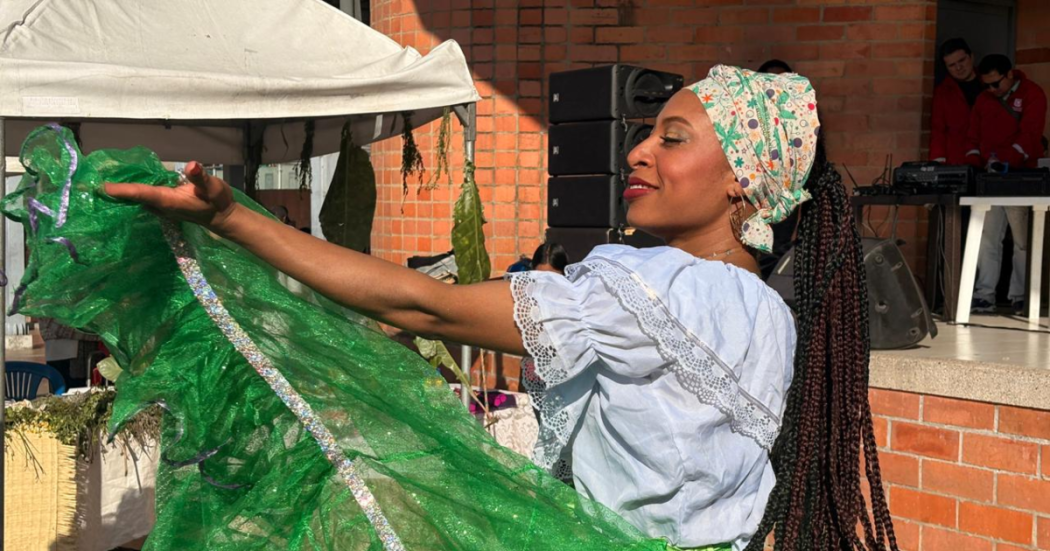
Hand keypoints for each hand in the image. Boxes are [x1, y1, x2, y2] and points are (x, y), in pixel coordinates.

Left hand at [104, 161, 237, 232]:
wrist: (223, 218)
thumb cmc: (218, 202)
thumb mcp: (213, 188)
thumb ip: (201, 177)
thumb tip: (191, 165)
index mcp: (168, 200)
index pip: (142, 193)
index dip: (123, 190)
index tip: (103, 187)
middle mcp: (161, 205)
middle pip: (133, 197)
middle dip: (113, 192)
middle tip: (88, 185)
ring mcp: (161, 206)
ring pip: (136, 198)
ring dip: (119, 193)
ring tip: (98, 185)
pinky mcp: (163, 204)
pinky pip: (142, 197)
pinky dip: (130, 192)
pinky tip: (121, 186)